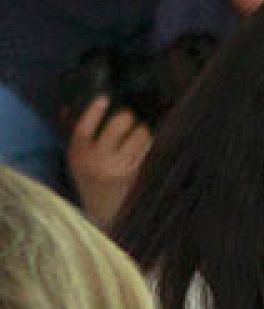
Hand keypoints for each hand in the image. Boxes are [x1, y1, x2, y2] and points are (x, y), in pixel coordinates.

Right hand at [67, 96, 150, 227]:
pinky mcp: (137, 173)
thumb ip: (75, 134)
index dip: (93, 112)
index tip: (103, 98)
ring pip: (138, 138)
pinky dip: (149, 142)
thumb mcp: (76, 158)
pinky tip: (148, 138)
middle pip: (116, 128)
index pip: (83, 128)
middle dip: (126, 117)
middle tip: (129, 115)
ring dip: (142, 129)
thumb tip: (68, 108)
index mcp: (79, 153)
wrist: (103, 210)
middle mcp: (98, 160)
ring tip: (141, 129)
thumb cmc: (90, 177)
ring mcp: (120, 167)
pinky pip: (147, 150)